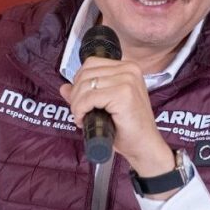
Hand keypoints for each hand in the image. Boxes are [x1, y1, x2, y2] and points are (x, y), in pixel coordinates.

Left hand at [59, 56, 172, 184]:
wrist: (144, 146)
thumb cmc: (128, 129)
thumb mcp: (105, 106)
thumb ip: (85, 94)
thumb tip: (64, 87)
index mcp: (128, 68)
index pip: (91, 63)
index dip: (79, 81)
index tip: (80, 100)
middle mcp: (129, 70)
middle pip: (86, 73)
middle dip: (75, 94)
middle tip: (79, 111)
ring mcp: (127, 80)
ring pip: (85, 86)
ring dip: (76, 104)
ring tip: (82, 117)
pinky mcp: (123, 94)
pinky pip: (89, 98)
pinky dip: (80, 110)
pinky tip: (83, 120)